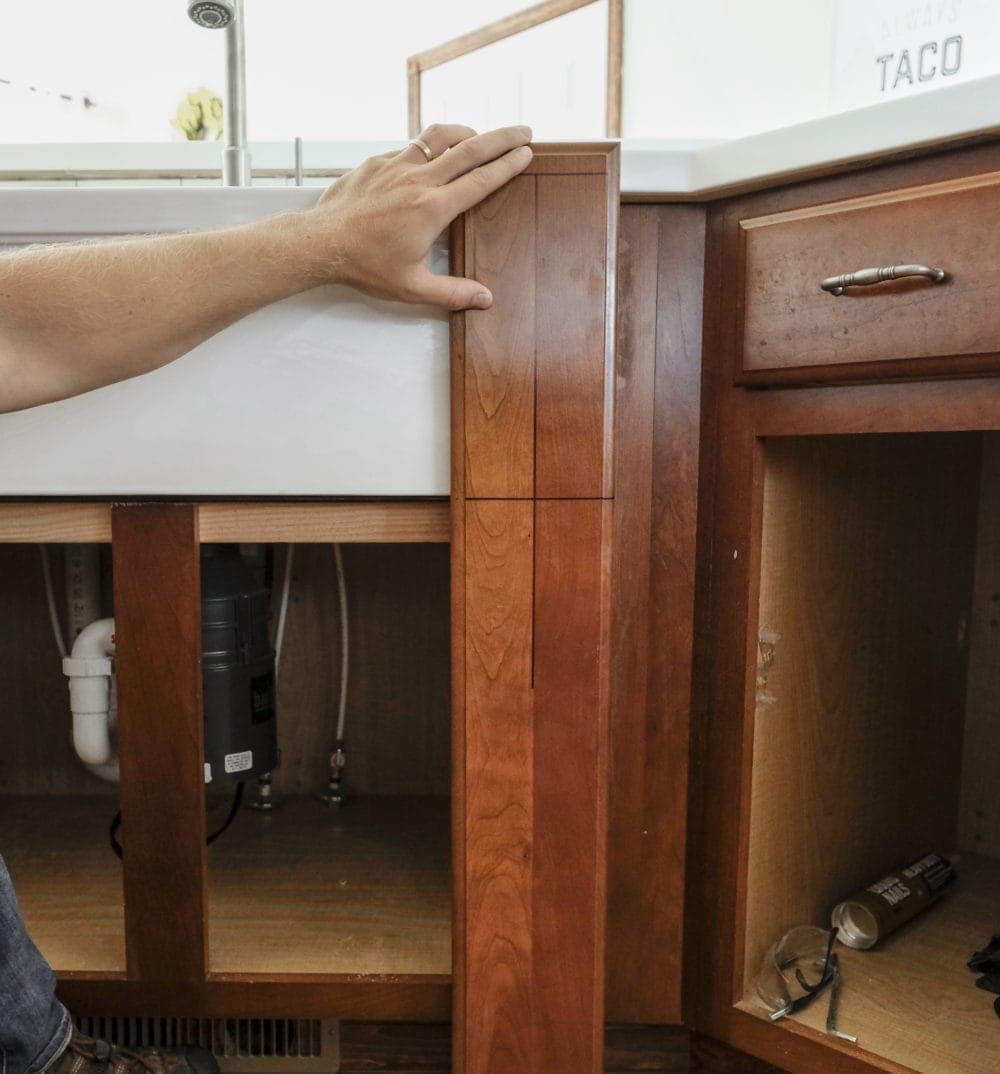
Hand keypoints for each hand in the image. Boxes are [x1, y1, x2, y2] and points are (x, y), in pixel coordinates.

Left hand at [304, 124, 532, 310]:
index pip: (480, 181)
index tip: (527, 154)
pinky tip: (433, 155)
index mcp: (432, 209)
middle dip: (501, 138)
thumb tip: (485, 300)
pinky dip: (430, 146)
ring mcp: (396, 166)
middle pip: (470, 148)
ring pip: (439, 136)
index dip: (507, 166)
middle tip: (524, 130)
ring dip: (465, 132)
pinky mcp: (377, 162)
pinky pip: (411, 146)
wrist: (321, 243)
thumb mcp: (412, 287)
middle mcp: (418, 180)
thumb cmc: (365, 265)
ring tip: (479, 136)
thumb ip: (452, 293)